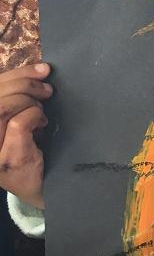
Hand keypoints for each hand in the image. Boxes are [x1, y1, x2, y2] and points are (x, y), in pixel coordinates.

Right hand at [0, 62, 51, 207]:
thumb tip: (39, 70)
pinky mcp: (5, 159)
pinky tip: (42, 125)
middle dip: (26, 84)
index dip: (15, 74)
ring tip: (42, 110)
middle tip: (47, 90)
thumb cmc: (30, 149)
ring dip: (30, 103)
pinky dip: (35, 117)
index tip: (41, 68)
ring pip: (4, 108)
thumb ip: (16, 99)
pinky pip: (19, 123)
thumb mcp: (17, 120)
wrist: (44, 186)